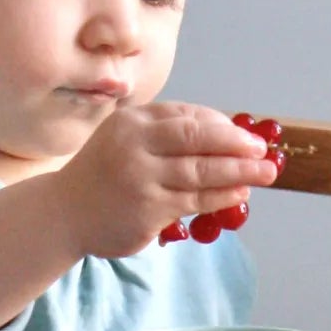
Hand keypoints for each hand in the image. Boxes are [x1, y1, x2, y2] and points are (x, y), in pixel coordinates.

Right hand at [53, 103, 275, 257]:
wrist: (64, 213)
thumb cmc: (105, 174)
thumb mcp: (128, 139)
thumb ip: (167, 134)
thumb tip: (226, 133)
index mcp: (134, 122)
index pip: (188, 117)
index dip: (224, 127)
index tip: (248, 138)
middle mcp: (135, 145)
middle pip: (199, 139)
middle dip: (238, 145)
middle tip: (264, 152)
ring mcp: (141, 178)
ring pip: (201, 172)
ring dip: (239, 172)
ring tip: (266, 173)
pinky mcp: (147, 210)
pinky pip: (194, 201)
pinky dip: (221, 197)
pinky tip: (239, 194)